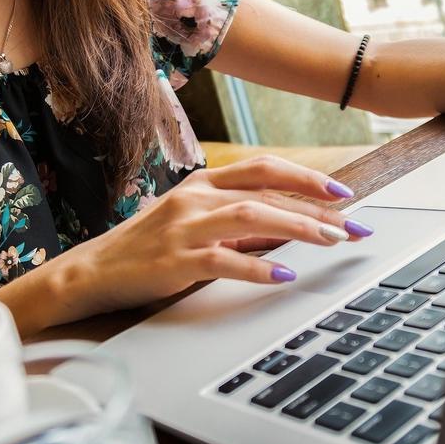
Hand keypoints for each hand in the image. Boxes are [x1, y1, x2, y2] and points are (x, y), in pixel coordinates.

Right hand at [6, 156, 374, 330]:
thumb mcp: (193, 224)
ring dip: (298, 228)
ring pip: (252, 216)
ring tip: (332, 242)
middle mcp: (195, 198)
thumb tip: (291, 227)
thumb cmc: (147, 249)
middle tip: (354, 226)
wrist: (91, 272)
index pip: (264, 169)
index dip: (307, 178)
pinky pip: (224, 259)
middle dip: (317, 208)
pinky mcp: (175, 261)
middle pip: (266, 191)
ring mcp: (184, 227)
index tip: (344, 194)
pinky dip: (258, 266)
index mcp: (202, 183)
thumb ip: (238, 222)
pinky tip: (283, 274)